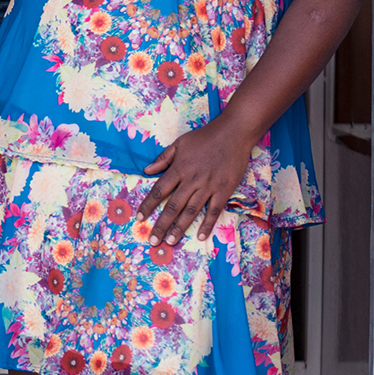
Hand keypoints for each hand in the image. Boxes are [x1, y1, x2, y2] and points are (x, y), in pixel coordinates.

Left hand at [138, 116, 256, 245]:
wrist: (233, 133)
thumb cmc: (205, 137)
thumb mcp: (180, 143)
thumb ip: (163, 158)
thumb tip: (146, 170)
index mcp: (179, 168)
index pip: (159, 190)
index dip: (148, 205)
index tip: (139, 218)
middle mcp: (191, 180)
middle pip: (173, 206)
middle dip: (161, 225)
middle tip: (153, 241)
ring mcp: (208, 186)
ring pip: (191, 211)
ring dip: (180, 228)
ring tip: (170, 241)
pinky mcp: (224, 190)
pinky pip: (214, 210)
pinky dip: (207, 224)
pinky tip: (200, 236)